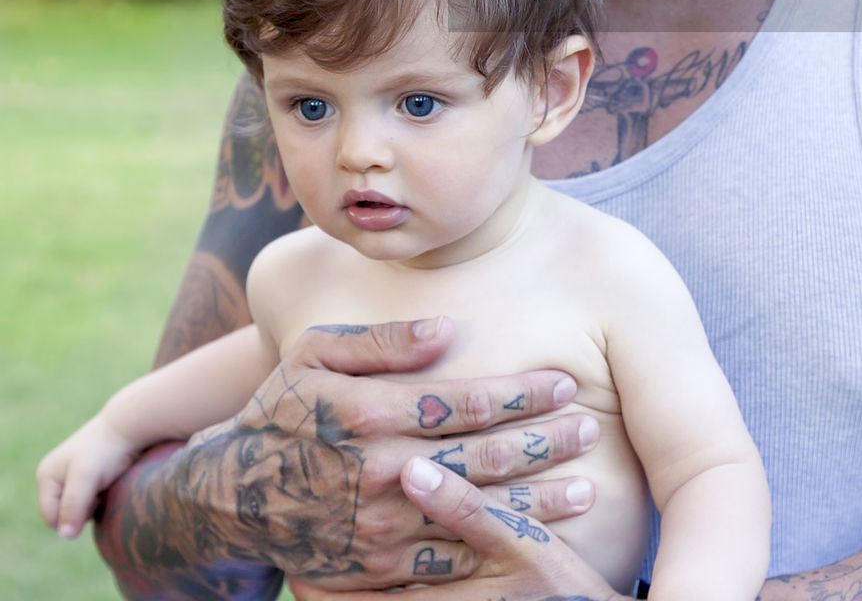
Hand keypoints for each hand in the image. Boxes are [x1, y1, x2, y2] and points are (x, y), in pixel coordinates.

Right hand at [37, 414, 136, 538]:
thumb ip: (73, 505)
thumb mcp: (87, 478)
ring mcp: (70, 475)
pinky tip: (110, 480)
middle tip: (100, 488)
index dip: (74, 516)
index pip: (52, 518)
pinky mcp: (87, 474)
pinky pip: (90, 498)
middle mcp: (54, 476)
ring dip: (93, 503)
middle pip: (64, 514)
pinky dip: (100, 495)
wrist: (131, 426)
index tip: (94, 496)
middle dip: (83, 510)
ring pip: (78, 508)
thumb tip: (65, 535)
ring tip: (106, 482)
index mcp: (46, 476)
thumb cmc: (107, 450)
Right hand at [152, 319, 598, 588]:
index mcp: (370, 412)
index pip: (465, 401)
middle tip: (590, 430)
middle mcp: (380, 472)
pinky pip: (449, 567)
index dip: (522, 393)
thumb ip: (383, 339)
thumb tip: (447, 327)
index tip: (565, 383)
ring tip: (586, 491)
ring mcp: (379, 529)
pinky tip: (535, 542)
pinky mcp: (377, 572)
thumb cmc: (284, 411)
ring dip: (537, 504)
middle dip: (545, 444)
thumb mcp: (316, 354)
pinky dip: (497, 553)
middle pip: (483, 458)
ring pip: (477, 515)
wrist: (232, 499)